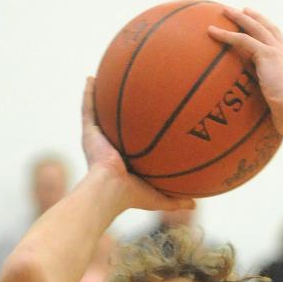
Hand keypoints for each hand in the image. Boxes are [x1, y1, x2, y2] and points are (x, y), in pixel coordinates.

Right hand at [81, 78, 195, 215]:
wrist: (110, 189)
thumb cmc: (132, 196)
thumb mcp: (159, 198)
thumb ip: (176, 200)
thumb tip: (195, 204)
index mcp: (123, 161)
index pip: (131, 142)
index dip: (137, 132)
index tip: (148, 118)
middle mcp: (109, 148)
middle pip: (115, 124)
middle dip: (120, 111)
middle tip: (131, 93)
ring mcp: (98, 139)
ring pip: (99, 113)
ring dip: (100, 96)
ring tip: (106, 77)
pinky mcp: (88, 133)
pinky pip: (87, 109)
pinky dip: (88, 93)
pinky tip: (91, 78)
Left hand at [207, 7, 282, 135]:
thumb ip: (277, 105)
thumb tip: (272, 116)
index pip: (279, 44)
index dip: (269, 35)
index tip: (261, 29)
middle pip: (269, 29)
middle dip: (256, 18)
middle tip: (244, 10)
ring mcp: (277, 52)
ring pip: (255, 28)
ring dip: (239, 18)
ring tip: (224, 11)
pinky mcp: (267, 55)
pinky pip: (242, 40)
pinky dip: (226, 34)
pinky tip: (211, 31)